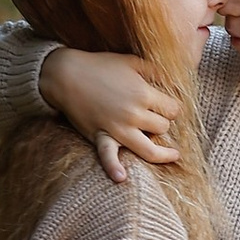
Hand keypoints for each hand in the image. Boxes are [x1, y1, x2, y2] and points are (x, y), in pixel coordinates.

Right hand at [41, 45, 182, 183]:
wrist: (66, 74)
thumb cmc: (100, 65)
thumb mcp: (132, 61)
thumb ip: (154, 71)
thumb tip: (169, 81)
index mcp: (144, 94)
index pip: (172, 109)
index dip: (172, 107)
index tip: (166, 106)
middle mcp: (134, 114)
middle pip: (163, 127)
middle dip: (162, 122)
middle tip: (155, 118)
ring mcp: (117, 128)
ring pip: (149, 148)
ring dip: (162, 152)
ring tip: (173, 154)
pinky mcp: (101, 136)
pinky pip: (108, 156)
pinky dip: (114, 168)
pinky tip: (121, 178)